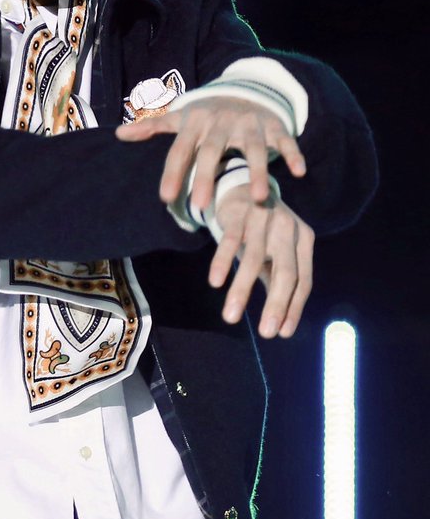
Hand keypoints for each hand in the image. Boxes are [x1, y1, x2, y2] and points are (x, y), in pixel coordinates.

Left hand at [116, 95, 305, 213]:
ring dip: (258, 172)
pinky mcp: (274, 125)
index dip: (173, 173)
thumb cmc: (206, 116)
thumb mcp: (180, 118)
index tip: (165, 199)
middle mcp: (221, 122)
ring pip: (253, 148)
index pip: (180, 150)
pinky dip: (293, 154)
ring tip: (259, 199)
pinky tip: (298, 173)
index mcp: (195, 123)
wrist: (244, 90)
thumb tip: (118, 135)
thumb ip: (152, 128)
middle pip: (213, 151)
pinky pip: (285, 140)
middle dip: (207, 177)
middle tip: (201, 207)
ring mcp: (250, 123)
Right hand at [211, 184, 313, 337]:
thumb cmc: (263, 229)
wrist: (244, 185)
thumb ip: (278, 280)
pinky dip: (222, 262)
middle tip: (266, 333)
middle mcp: (288, 228)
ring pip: (254, 260)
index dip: (293, 307)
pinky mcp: (239, 213)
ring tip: (231, 317)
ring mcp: (264, 219)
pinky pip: (230, 241)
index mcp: (303, 239)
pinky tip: (215, 282)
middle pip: (286, 272)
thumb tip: (281, 324)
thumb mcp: (277, 251)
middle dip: (276, 304)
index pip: (303, 280)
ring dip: (242, 290)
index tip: (282, 333)